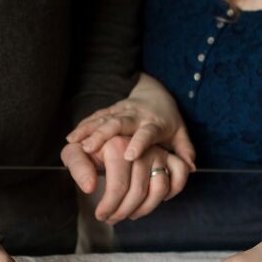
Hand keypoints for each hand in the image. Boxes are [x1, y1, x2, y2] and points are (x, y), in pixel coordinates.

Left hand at [62, 135, 190, 223]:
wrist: (105, 139)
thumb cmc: (90, 150)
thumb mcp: (75, 153)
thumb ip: (78, 167)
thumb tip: (90, 187)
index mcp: (118, 143)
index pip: (119, 185)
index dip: (109, 205)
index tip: (100, 215)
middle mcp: (142, 147)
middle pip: (138, 191)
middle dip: (123, 211)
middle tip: (111, 219)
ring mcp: (158, 152)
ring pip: (160, 188)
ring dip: (146, 208)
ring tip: (130, 213)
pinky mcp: (169, 156)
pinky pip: (180, 176)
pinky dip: (172, 192)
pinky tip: (154, 200)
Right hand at [66, 73, 195, 168]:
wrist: (154, 94)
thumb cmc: (166, 120)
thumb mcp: (180, 133)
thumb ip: (184, 150)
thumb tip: (190, 167)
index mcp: (153, 123)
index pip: (146, 133)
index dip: (139, 143)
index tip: (129, 156)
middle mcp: (135, 116)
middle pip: (118, 123)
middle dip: (104, 134)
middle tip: (90, 148)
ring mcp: (120, 112)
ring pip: (102, 119)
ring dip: (88, 130)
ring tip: (74, 143)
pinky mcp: (109, 112)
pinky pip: (94, 118)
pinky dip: (83, 127)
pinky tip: (71, 139)